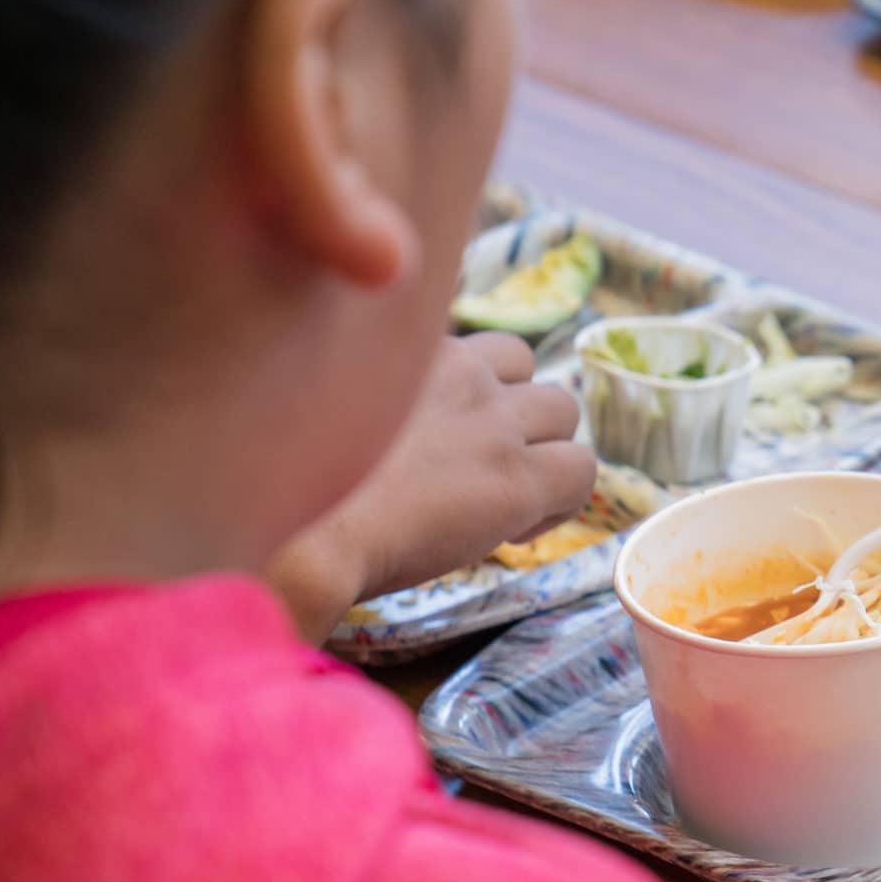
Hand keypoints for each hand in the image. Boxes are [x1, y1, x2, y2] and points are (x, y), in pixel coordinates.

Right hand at [268, 333, 595, 641]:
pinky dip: (560, 501)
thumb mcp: (332, 410)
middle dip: (513, 412)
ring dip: (542, 449)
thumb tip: (387, 420)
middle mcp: (460, 370)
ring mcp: (495, 423)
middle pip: (526, 364)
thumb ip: (371, 394)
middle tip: (477, 469)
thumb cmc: (297, 490)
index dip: (472, 391)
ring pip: (565, 409)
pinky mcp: (518, 478)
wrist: (303, 538)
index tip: (442, 441)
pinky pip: (583, 471)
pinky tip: (512, 530)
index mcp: (407, 347)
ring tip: (500, 499)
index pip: (474, 343)